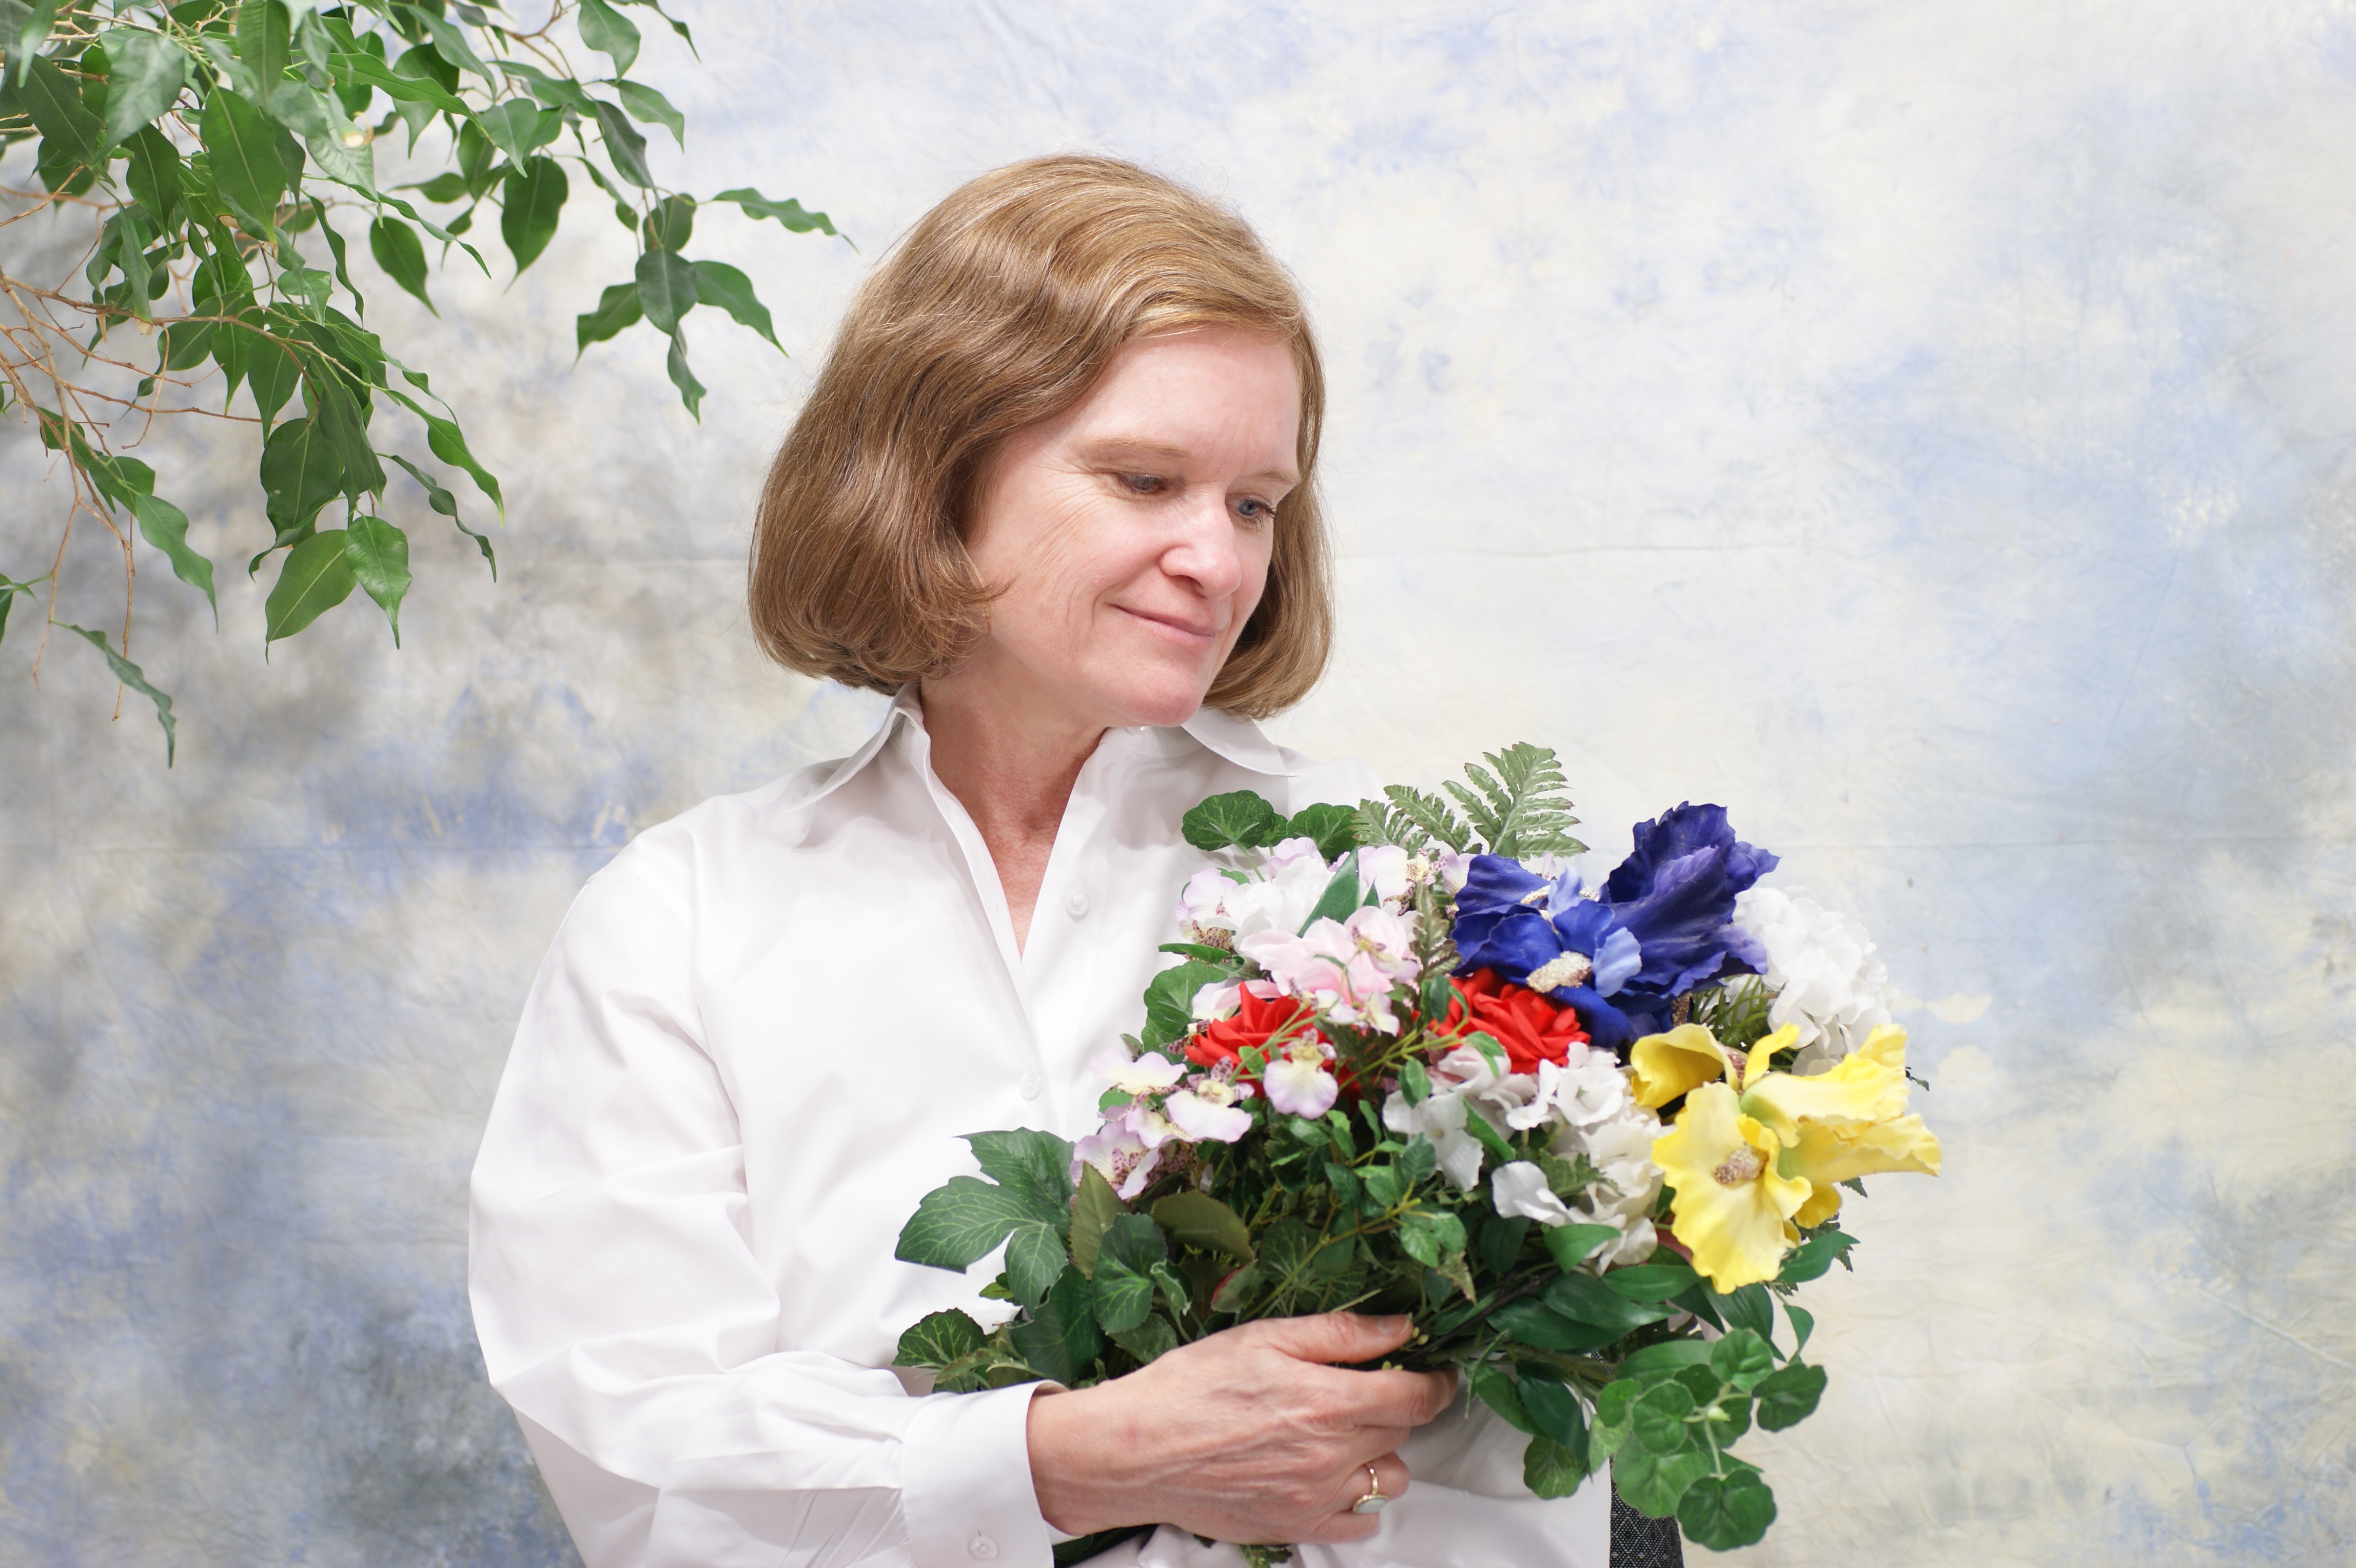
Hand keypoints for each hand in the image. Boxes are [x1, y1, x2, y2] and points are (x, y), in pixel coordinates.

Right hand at [1025, 1312, 1457, 1545]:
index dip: (1435, 1382)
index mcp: (1326, 1401)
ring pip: (1390, 1479)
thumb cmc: (1189, 1387)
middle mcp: (1330, 1455)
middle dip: (1393, 1408)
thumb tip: (1400, 1327)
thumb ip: (1340, 1334)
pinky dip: (1358, 1500)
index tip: (1433, 1374)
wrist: (1135, 1450)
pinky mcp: (1297, 1527)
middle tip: (1360, 1392)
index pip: (1416, 1397)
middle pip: (1403, 1433)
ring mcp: (1316, 1497)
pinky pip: (1361, 1523)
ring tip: (1341, 1435)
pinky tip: (1329, 1475)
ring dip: (1380, 1455)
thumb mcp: (1264, 1338)